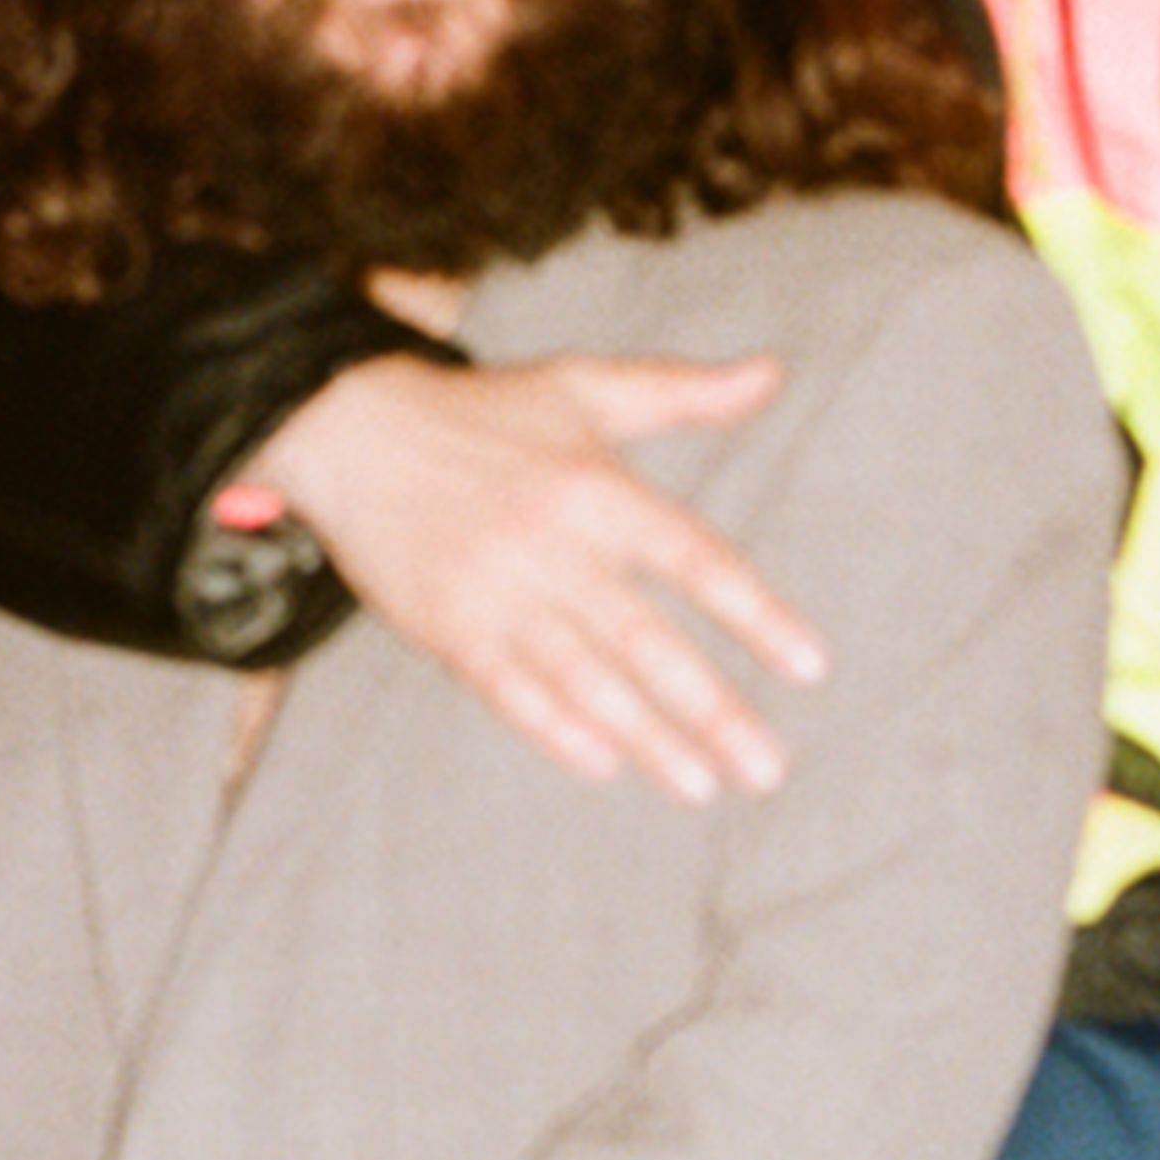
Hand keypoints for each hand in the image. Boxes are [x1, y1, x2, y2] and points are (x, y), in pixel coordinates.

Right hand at [247, 351, 828, 798]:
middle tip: (770, 772)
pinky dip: (557, 731)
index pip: (697, 561)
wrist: (348, 430)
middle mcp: (554, 546)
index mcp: (599, 490)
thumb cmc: (485, 412)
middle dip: (713, 712)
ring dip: (649, 740)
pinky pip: (512, 692)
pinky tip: (607, 765)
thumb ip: (682, 392)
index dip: (756, 616)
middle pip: (649, 642)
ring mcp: (499, 594)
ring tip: (705, 787)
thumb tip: (772, 372)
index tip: (812, 668)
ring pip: (587, 682)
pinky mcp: (449, 628)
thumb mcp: (584, 387)